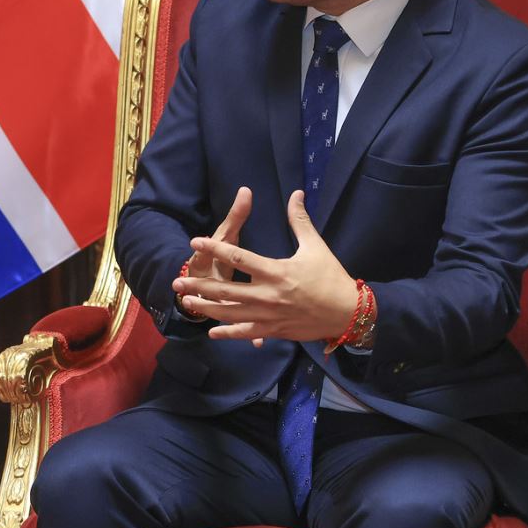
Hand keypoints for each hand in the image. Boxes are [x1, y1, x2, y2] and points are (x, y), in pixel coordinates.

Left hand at [174, 190, 357, 344]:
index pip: (238, 257)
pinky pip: (246, 333)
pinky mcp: (274, 330)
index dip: (215, 247)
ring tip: (187, 303)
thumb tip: (296, 193)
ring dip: (206, 309)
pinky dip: (228, 333)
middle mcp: (269, 295)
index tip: (196, 240)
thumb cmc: (332, 278)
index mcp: (276, 271)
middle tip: (177, 281)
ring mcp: (270, 315)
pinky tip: (212, 331)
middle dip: (199, 286)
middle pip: (226, 290)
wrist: (349, 313)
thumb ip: (300, 221)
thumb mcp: (315, 247)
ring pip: (231, 313)